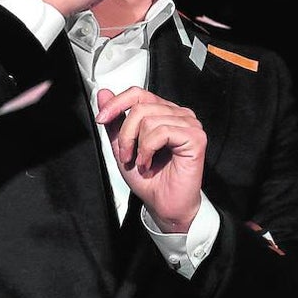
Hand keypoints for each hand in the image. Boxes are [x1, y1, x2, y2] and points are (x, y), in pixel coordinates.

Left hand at [95, 86, 206, 232]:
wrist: (164, 204)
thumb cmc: (149, 179)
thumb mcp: (124, 147)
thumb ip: (115, 121)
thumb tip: (103, 94)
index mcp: (164, 112)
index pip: (139, 93)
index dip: (117, 103)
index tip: (101, 119)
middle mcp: (179, 114)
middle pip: (141, 106)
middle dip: (126, 134)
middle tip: (126, 155)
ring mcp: (190, 124)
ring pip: (150, 119)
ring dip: (137, 146)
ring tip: (140, 162)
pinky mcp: (195, 137)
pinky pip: (162, 131)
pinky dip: (148, 150)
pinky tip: (149, 163)